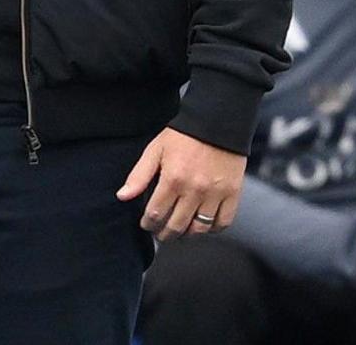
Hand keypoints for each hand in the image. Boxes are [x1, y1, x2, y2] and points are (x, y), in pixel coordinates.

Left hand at [115, 127, 244, 239]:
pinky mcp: (233, 193)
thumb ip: (139, 175)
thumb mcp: (156, 150)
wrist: (218, 120)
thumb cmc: (185, 135)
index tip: (148, 224)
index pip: (156, 214)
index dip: (148, 224)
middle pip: (176, 226)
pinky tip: (205, 224)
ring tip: (182, 230)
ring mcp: (215, 193)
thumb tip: (123, 196)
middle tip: (161, 233)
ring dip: (187, 234)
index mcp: (173, 179)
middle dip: (165, 234)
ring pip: (199, 229)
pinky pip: (223, 222)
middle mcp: (194, 189)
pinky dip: (213, 229)